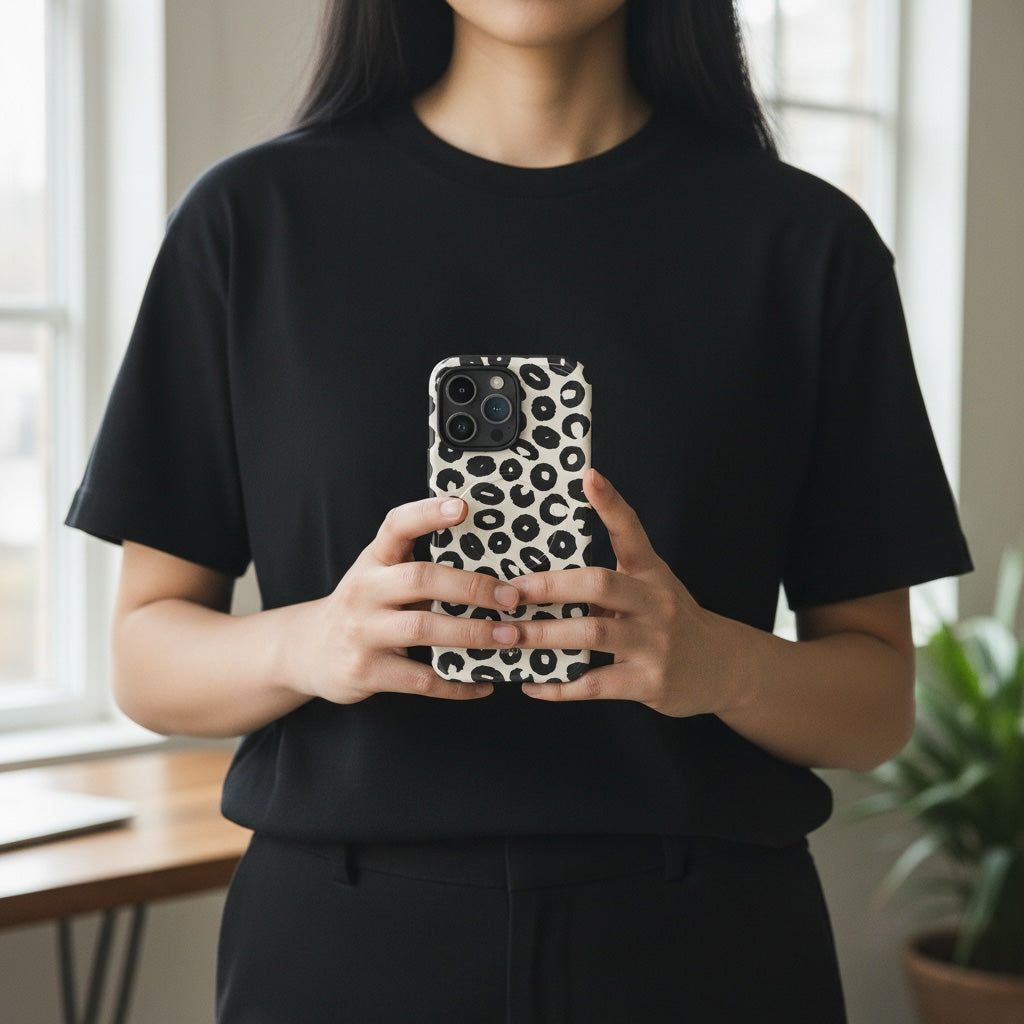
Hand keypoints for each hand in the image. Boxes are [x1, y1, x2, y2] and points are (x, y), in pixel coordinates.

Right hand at [285, 495, 520, 702]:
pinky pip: (420, 679)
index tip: (462, 507)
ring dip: (472, 633)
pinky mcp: (365, 670)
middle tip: (511, 596)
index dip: (427, 514)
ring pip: (423, 628)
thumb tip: (491, 559)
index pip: (396, 526)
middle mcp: (364, 590)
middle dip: (471, 587)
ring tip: (509, 637)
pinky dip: (456, 684)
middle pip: (420, 579)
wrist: (310, 650)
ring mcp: (361, 631)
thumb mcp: (380, 574)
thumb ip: (418, 564)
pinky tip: (483, 684)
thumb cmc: (365, 606)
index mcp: (373, 560)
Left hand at [509, 469, 750, 716]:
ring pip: (593, 633)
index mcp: (650, 573)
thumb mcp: (652, 587)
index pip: (631, 531)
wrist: (724, 667)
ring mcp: (654, 643)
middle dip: (549, 587)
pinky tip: (532, 684)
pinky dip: (560, 686)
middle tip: (508, 591)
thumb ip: (610, 577)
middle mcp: (655, 602)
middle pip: (600, 583)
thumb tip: (545, 572)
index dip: (610, 504)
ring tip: (507, 637)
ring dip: (544, 636)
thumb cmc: (672, 622)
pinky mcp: (650, 682)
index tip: (588, 477)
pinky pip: (597, 684)